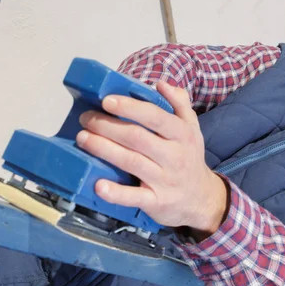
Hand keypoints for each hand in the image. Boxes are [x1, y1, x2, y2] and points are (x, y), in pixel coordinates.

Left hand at [76, 81, 227, 237]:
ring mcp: (165, 180)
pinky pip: (134, 197)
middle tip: (86, 119)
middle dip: (107, 126)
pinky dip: (115, 193)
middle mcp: (175, 156)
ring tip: (83, 139)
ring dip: (103, 149)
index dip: (130, 108)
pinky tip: (98, 185)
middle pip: (137, 138)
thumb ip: (180, 104)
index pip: (156, 117)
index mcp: (182, 135)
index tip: (106, 101)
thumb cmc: (189, 158)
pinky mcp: (156, 202)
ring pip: (131, 162)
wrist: (202, 198)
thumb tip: (161, 84)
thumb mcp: (192, 128)